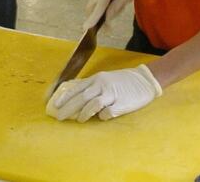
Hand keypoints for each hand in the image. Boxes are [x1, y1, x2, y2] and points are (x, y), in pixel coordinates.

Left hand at [45, 64, 162, 121]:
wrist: (145, 80)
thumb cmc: (123, 81)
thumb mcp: (106, 79)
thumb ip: (92, 87)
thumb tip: (76, 98)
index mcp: (97, 78)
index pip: (77, 88)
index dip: (65, 97)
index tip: (55, 106)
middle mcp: (102, 85)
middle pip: (81, 98)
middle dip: (68, 109)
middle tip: (60, 118)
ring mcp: (112, 94)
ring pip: (92, 105)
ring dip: (84, 114)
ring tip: (79, 120)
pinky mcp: (121, 104)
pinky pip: (107, 112)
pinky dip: (102, 116)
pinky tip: (102, 117)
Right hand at [82, 0, 135, 29]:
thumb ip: (116, 8)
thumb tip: (107, 20)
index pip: (98, 8)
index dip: (93, 19)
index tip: (86, 28)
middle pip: (92, 9)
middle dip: (98, 19)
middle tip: (109, 27)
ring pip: (92, 7)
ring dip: (100, 12)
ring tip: (115, 4)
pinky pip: (94, 2)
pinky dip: (100, 7)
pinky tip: (111, 0)